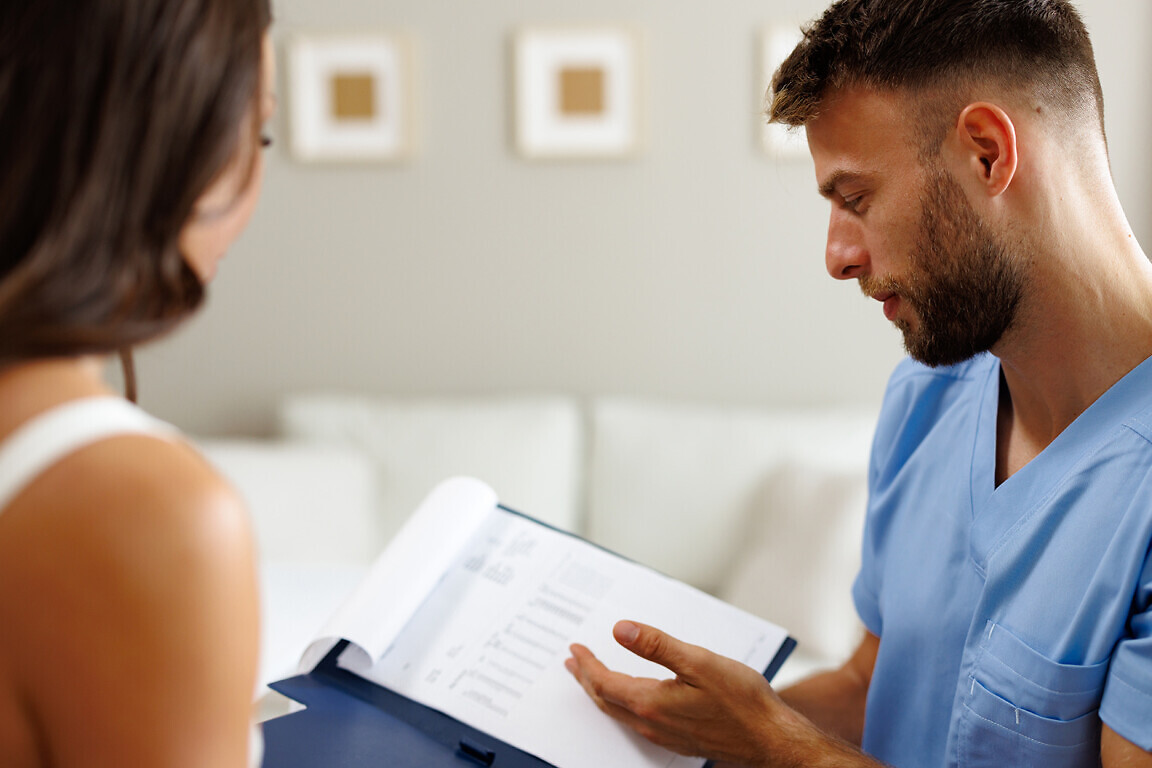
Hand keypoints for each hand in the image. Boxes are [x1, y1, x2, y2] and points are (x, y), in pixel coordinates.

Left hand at [564, 620, 790, 765]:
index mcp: (651, 702)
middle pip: (605, 701)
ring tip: (591, 677)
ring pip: (619, 713)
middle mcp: (651, 723)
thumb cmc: (742, 701)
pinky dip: (622, 703)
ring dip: (601, 692)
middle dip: (586, 679)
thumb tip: (621, 630)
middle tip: (573, 663)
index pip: (604, 683)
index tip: (575, 649)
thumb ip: (656, 645)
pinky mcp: (676, 739)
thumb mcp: (699, 662)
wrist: (770, 738)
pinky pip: (636, 721)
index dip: (587, 665)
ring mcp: (663, 734)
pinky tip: (629, 696)